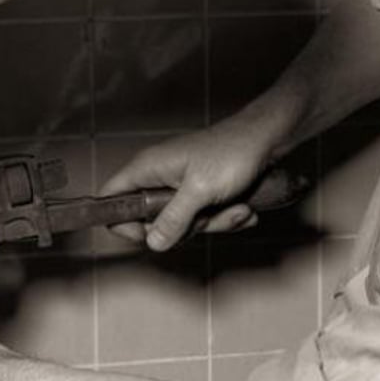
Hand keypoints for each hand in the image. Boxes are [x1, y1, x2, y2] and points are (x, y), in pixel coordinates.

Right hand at [98, 113, 277, 250]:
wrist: (268, 137)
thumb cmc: (232, 153)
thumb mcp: (200, 191)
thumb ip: (173, 219)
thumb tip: (153, 242)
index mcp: (148, 168)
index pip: (112, 198)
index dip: (122, 221)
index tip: (149, 234)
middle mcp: (160, 175)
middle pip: (153, 220)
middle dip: (186, 227)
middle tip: (207, 214)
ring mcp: (182, 183)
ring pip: (185, 222)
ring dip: (215, 221)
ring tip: (236, 206)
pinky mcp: (203, 189)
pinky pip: (206, 216)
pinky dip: (226, 215)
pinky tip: (244, 207)